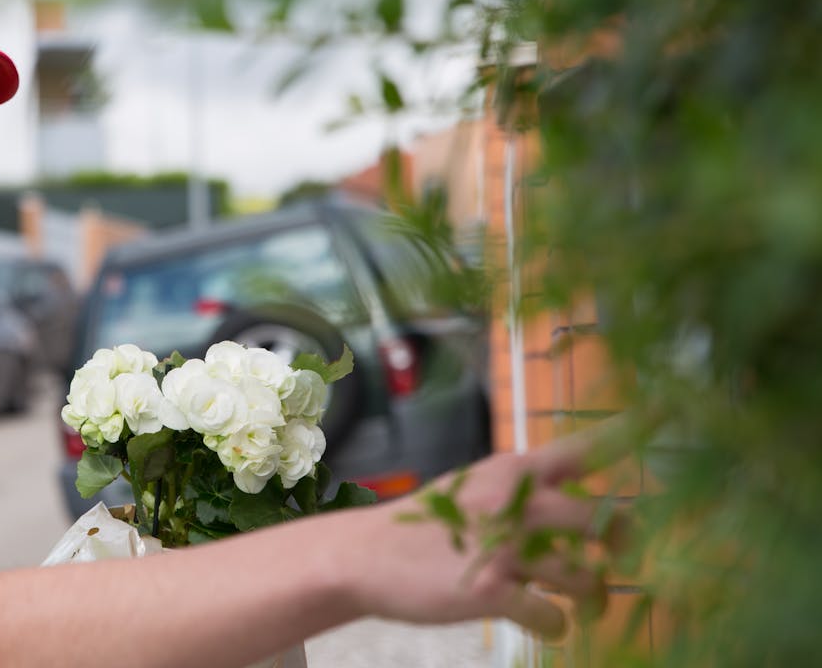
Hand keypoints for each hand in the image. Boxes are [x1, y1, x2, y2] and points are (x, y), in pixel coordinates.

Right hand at [348, 431, 626, 638]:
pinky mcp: (493, 591)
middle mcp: (517, 503)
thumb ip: (520, 487)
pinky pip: (552, 617)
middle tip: (617, 553)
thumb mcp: (472, 485)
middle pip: (602, 519)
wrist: (366, 555)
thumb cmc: (424, 521)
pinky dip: (556, 626)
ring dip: (592, 597)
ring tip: (584, 603)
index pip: (583, 447)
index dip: (630, 430)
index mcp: (513, 471)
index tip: (670, 408)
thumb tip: (569, 497)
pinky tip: (545, 622)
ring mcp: (506, 548)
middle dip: (620, 542)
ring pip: (586, 577)